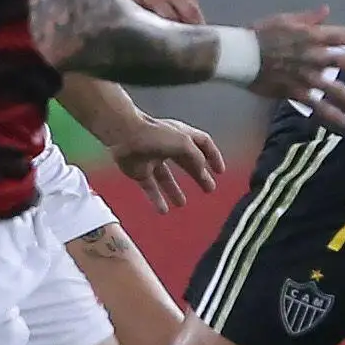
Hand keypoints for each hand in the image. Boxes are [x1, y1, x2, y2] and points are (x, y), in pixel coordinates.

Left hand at [109, 115, 225, 211]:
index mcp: (181, 135)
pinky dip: (156, 198)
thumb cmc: (155, 135)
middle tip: (209, 189)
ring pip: (167, 178)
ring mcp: (153, 159)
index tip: (220, 171)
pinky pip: (150, 187)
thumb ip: (197, 158)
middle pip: (187, 163)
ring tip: (182, 204)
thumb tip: (202, 172)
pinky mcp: (139, 170)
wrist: (124, 135)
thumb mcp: (184, 144)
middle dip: (199, 176)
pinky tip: (163, 209)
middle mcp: (168, 146)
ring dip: (175, 191)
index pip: (202, 144)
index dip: (213, 156)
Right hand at [248, 8, 344, 130]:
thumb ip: (308, 18)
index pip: (341, 36)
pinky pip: (316, 105)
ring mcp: (306, 75)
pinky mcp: (295, 91)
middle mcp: (313, 55)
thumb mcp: (284, 19)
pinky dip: (331, 115)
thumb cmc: (260, 34)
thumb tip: (326, 11)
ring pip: (335, 88)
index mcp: (310, 35)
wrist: (240, 55)